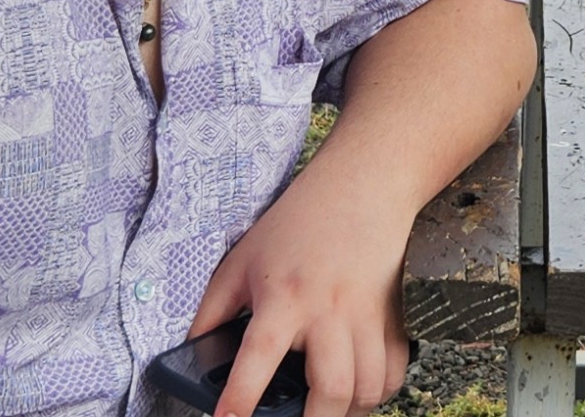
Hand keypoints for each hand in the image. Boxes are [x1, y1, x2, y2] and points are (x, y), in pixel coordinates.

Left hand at [186, 177, 410, 416]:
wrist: (358, 189)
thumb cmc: (295, 225)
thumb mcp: (240, 260)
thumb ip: (212, 311)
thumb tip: (191, 354)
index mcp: (283, 295)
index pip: (259, 355)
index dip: (242, 395)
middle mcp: (327, 310)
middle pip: (330, 388)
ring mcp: (365, 317)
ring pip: (366, 389)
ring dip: (345, 412)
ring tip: (321, 411)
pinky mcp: (392, 319)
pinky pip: (392, 374)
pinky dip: (376, 394)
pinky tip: (354, 393)